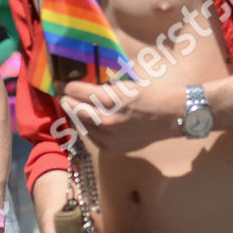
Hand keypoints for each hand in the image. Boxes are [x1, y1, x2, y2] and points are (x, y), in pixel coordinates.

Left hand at [59, 78, 182, 154]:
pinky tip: (90, 119)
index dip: (67, 86)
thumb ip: (103, 88)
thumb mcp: (126, 85)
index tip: (61, 83)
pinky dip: (88, 126)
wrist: (171, 117)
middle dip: (67, 99)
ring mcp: (107, 137)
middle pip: (74, 109)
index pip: (77, 91)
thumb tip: (83, 85)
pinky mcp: (110, 149)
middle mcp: (106, 120)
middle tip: (63, 93)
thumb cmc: (150, 95)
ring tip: (76, 106)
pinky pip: (90, 136)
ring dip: (77, 114)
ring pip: (80, 124)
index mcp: (112, 99)